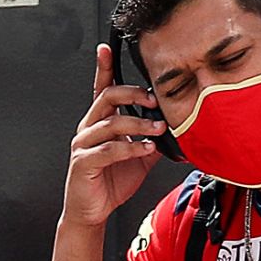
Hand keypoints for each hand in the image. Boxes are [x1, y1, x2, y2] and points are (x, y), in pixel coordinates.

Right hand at [62, 45, 168, 227]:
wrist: (92, 212)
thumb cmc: (110, 182)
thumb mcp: (138, 158)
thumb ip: (152, 140)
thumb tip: (176, 131)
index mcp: (99, 122)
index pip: (101, 88)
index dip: (103, 67)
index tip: (107, 48)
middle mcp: (89, 127)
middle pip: (108, 97)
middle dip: (134, 94)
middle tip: (155, 100)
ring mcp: (84, 144)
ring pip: (111, 122)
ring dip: (139, 123)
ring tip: (158, 128)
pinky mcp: (84, 162)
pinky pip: (109, 150)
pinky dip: (131, 148)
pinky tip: (146, 149)